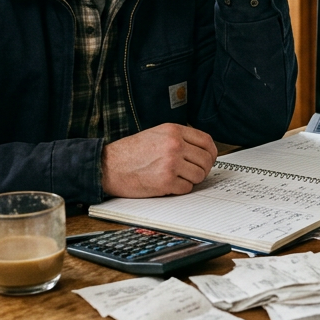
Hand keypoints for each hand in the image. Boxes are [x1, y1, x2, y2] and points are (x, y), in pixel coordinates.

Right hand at [100, 123, 217, 196]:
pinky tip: (168, 184)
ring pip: (199, 175)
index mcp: (173, 131)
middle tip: (192, 172)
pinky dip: (180, 189)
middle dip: (202, 169)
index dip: (211, 153)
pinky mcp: (166, 181)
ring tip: (176, 178)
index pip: (207, 141)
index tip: (209, 159)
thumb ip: (179, 138)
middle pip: (206, 160)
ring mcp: (171, 163)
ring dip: (191, 180)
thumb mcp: (156, 134)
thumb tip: (202, 151)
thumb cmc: (130, 152)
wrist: (108, 166)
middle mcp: (174, 145)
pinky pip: (187, 188)